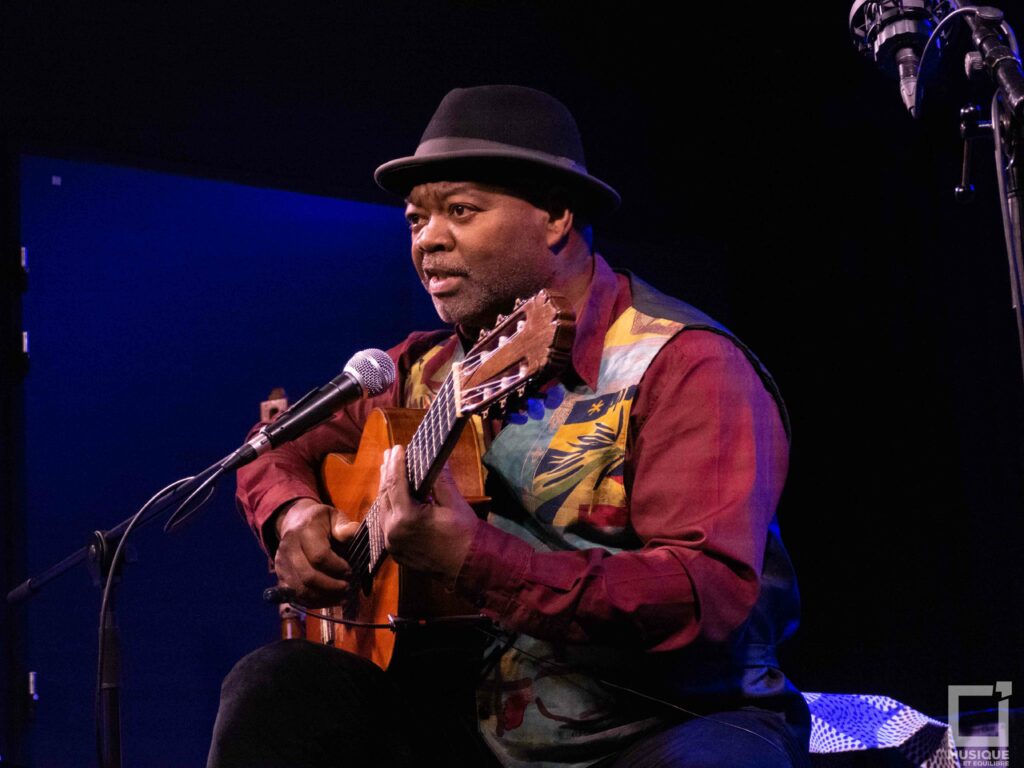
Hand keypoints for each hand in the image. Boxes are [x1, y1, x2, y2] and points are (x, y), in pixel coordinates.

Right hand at [272, 498, 359, 606]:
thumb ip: (344, 526)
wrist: (295, 522)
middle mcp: (289, 547)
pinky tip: (329, 600)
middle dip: (331, 586)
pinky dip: (314, 602)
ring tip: (342, 596)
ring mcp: (282, 563)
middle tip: (347, 587)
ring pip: (301, 590)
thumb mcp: (335, 517)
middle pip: (308, 576)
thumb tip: (354, 532)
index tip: (350, 571)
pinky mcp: (280, 576)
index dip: (337, 567)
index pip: (319, 556)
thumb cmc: (320, 521)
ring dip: (324, 598)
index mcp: (305, 531)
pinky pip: (296, 596)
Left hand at [377, 445, 479, 583]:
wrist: (468, 566)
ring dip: (386, 489)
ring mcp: (392, 543)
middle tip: (390, 454)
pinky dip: (389, 506)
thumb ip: (440, 479)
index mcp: (407, 518)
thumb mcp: (453, 502)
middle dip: (388, 473)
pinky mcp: (395, 551)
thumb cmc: (464, 534)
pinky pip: (386, 523)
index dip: (396, 463)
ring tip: (389, 471)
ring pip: (383, 509)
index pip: (396, 483)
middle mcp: (393, 531)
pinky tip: (393, 497)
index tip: (398, 447)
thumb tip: (436, 457)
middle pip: (385, 495)